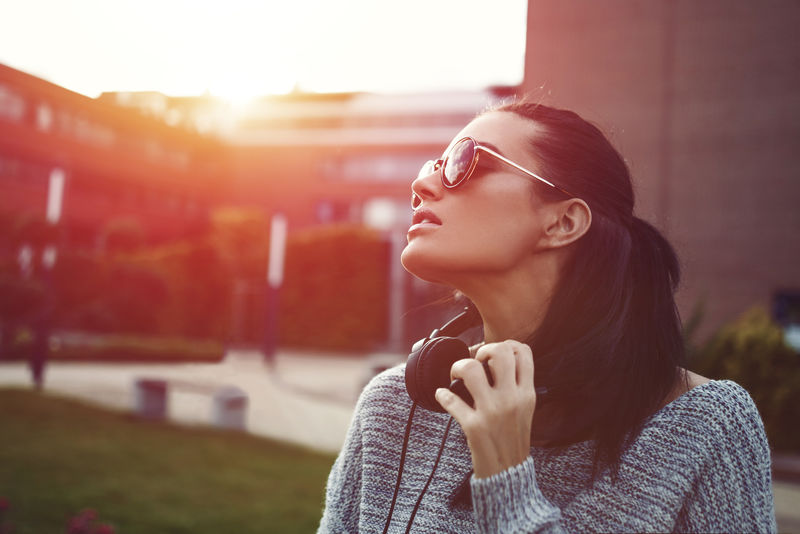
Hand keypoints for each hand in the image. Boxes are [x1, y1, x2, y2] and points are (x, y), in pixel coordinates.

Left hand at [434, 340, 536, 477]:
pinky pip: (451, 399)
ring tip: (456, 376)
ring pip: (471, 369)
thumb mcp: (525, 410)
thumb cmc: (513, 439)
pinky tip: (442, 396)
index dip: (506, 344)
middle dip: (482, 349)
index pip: (523, 352)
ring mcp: (492, 411)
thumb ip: (516, 385)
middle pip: (499, 351)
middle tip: (475, 362)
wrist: (508, 474)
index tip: (493, 353)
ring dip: (458, 367)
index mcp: (526, 393)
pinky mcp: (474, 426)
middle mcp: (511, 399)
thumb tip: (495, 360)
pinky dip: (442, 395)